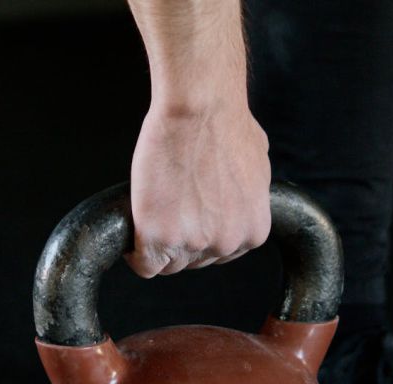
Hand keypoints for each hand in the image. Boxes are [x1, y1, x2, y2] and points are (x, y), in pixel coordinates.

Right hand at [125, 102, 270, 277]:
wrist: (199, 109)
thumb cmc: (227, 124)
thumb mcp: (257, 167)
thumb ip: (248, 196)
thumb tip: (237, 196)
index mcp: (252, 232)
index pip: (219, 255)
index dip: (199, 235)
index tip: (187, 220)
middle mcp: (225, 244)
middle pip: (193, 262)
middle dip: (180, 238)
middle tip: (169, 207)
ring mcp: (191, 243)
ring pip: (168, 264)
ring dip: (158, 243)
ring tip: (153, 211)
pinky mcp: (157, 238)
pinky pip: (144, 265)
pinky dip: (135, 253)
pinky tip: (136, 229)